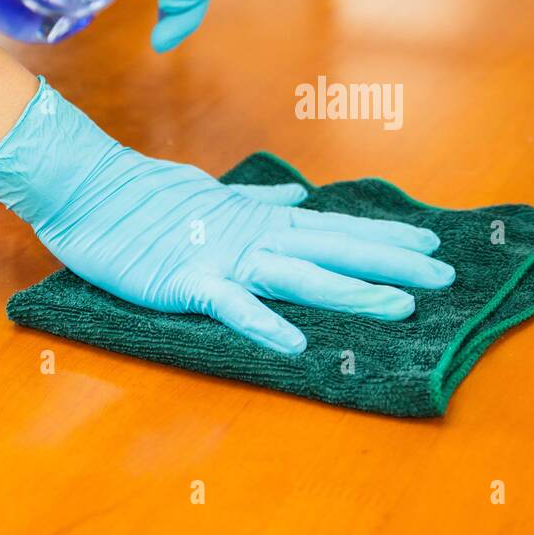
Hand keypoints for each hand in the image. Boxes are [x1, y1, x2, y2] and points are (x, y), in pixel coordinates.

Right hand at [0, 80, 455, 353]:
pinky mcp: (189, 282)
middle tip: (444, 275)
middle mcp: (256, 237)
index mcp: (261, 220)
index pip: (335, 229)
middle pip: (336, 250)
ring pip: (301, 276)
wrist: (89, 189)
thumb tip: (298, 197)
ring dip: (353, 290)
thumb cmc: (147, 196)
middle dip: (391, 263)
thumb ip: (260, 201)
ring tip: (400, 306)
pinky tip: (297, 345)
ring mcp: (225, 258)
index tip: (429, 244)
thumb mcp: (215, 196)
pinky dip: (263, 324)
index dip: (384, 238)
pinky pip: (232, 307)